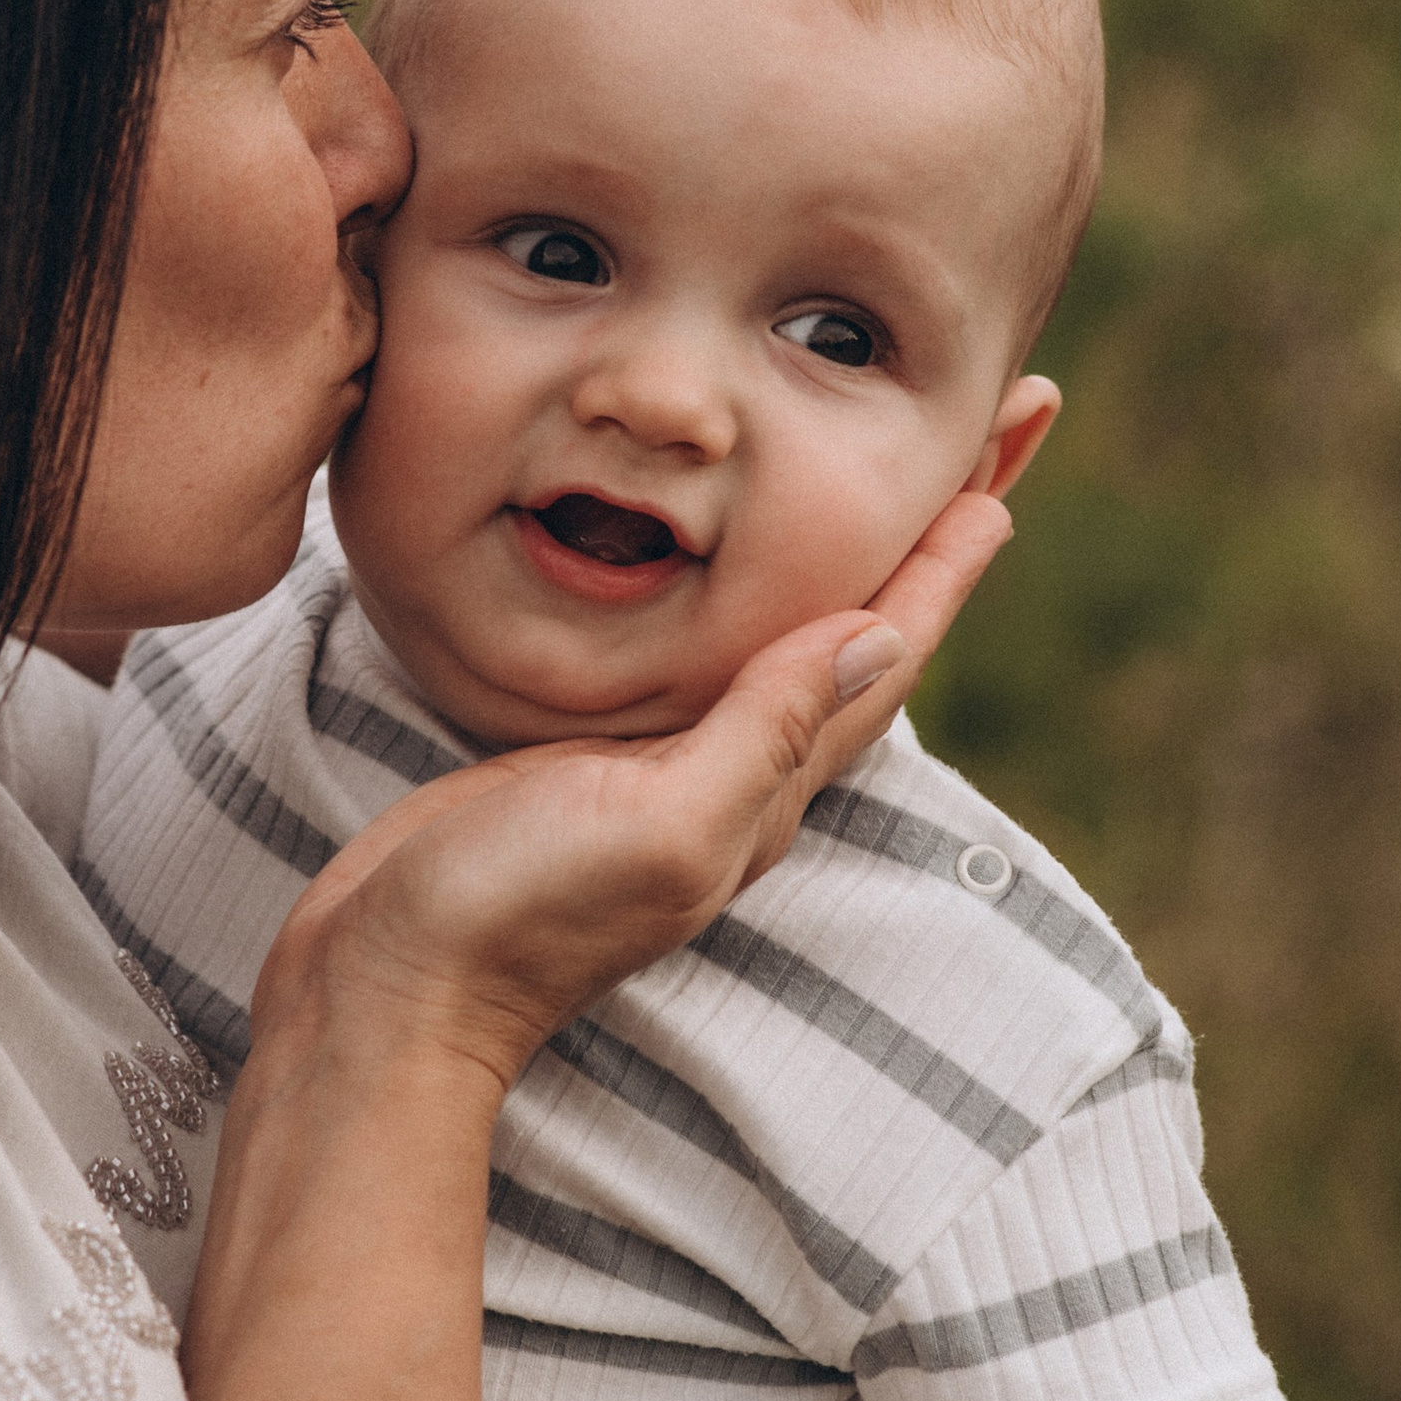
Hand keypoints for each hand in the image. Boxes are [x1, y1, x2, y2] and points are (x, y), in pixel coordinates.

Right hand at [255, 491, 1011, 1095]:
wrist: (389, 985)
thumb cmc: (515, 914)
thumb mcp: (657, 822)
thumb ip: (762, 736)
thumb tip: (876, 634)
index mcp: (767, 785)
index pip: (887, 644)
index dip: (951, 551)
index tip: (1010, 438)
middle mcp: (737, 772)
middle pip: (862, 624)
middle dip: (930, 525)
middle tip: (1000, 415)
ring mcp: (667, 764)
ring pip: (788, 629)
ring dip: (851, 545)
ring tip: (889, 461)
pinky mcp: (594, 756)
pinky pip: (702, 648)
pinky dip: (744, 582)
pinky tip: (732, 555)